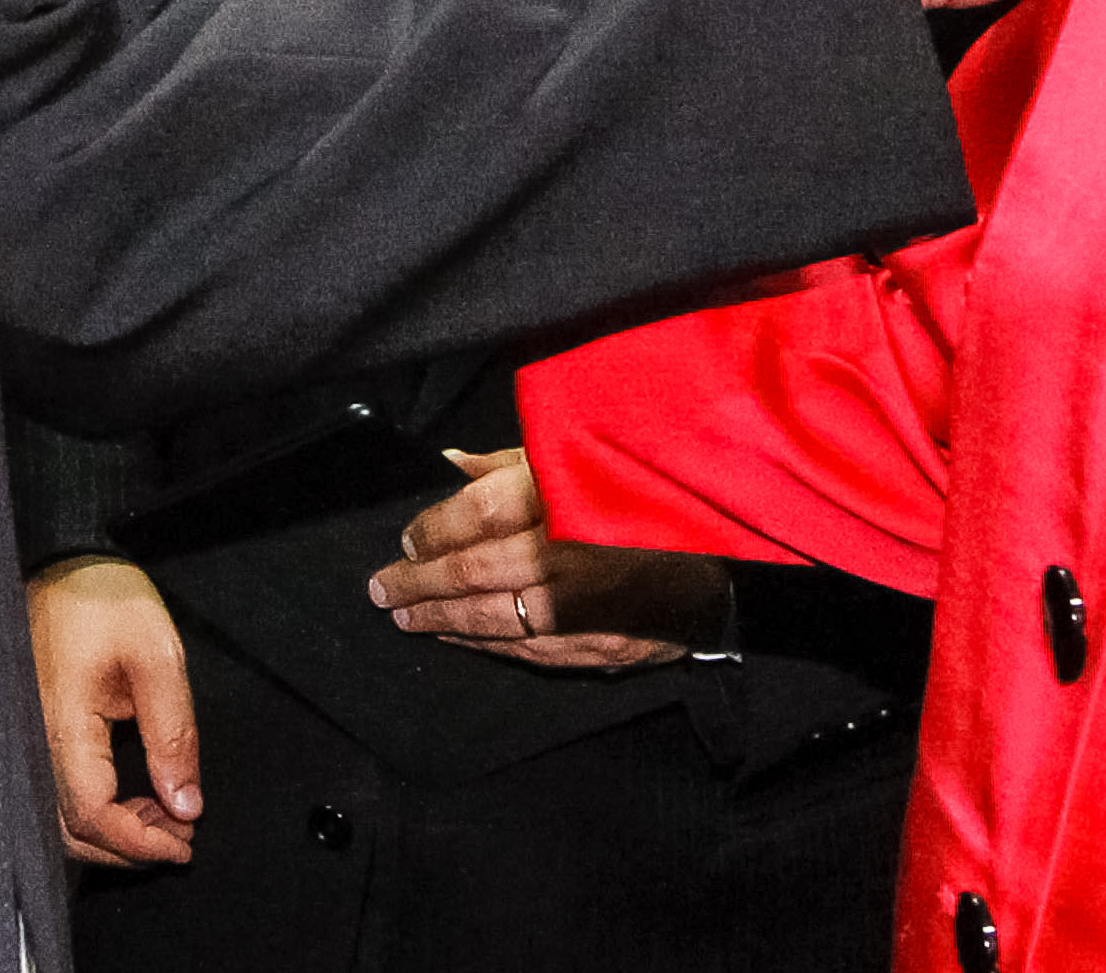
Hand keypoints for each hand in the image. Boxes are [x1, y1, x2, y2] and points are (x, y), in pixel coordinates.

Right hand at [27, 555, 203, 866]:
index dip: (140, 843)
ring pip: (63, 820)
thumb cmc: (104, 596)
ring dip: (114, 831)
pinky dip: (98, 810)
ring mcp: (33, 739)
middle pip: (73, 832)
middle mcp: (38, 744)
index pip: (93, 816)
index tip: (182, 845)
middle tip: (179, 837)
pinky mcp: (38, 731)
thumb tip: (185, 803)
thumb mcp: (158, 657)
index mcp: (63, 727)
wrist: (65, 558)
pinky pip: (60, 792)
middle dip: (129, 847)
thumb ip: (173, 735)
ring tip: (163, 817)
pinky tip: (132, 797)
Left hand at [366, 446, 725, 672]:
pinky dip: (481, 644)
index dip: (432, 528)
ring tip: (403, 615)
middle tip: (381, 588)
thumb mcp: (581, 454)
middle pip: (469, 571)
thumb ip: (514, 463)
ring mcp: (576, 609)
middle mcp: (561, 553)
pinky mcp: (592, 647)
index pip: (472, 514)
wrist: (725, 560)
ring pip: (488, 619)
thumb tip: (451, 464)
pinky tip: (453, 636)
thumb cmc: (645, 496)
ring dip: (439, 618)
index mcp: (557, 495)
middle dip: (418, 581)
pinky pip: (522, 650)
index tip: (407, 536)